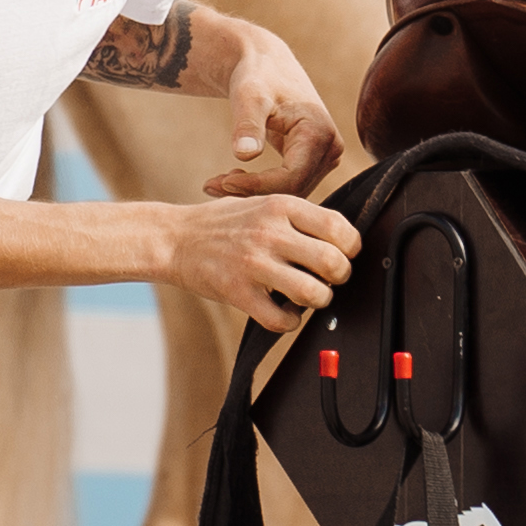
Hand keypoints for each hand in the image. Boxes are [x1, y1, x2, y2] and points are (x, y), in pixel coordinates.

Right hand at [167, 190, 358, 326]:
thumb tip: (341, 240)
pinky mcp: (239, 292)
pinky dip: (290, 321)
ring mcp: (254, 264)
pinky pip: (281, 320)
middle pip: (332, 262)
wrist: (175, 239)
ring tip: (307, 297)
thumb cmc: (223, 222)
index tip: (344, 254)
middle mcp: (270, 232)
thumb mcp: (263, 203)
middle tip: (329, 279)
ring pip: (312, 294)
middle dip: (340, 276)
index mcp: (281, 206)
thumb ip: (299, 217)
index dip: (350, 247)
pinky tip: (283, 311)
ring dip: (319, 300)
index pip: (338, 227)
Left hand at [215, 27, 341, 195]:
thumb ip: (248, 125)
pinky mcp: (315, 160)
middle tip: (211, 186)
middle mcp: (331, 147)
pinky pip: (289, 184)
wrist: (266, 63)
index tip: (221, 181)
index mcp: (319, 132)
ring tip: (217, 181)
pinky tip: (233, 177)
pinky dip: (260, 186)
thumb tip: (244, 154)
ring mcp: (326, 155)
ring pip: (290, 191)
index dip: (255, 186)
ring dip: (254, 191)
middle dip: (251, 191)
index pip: (291, 178)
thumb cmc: (257, 75)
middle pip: (293, 188)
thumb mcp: (249, 97)